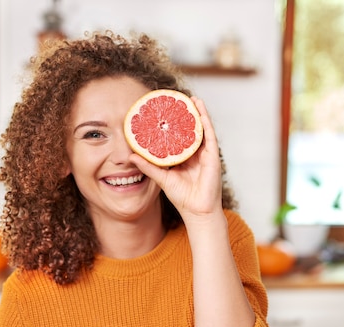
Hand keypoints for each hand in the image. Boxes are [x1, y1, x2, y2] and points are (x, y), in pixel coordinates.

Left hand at [128, 97, 223, 220]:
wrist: (197, 211)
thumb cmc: (182, 197)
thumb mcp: (162, 178)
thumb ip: (148, 166)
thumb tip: (131, 156)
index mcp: (184, 158)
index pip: (178, 137)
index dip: (173, 124)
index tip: (165, 111)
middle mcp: (195, 154)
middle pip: (190, 130)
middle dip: (186, 115)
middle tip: (177, 100)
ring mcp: (205, 154)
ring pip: (201, 129)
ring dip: (198, 113)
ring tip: (191, 98)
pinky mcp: (213, 156)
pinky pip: (209, 135)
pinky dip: (205, 121)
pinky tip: (200, 110)